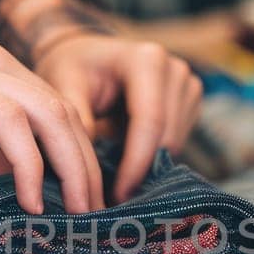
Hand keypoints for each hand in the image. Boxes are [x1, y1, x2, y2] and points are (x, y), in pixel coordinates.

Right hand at [0, 32, 101, 213]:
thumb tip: (18, 192)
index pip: (59, 113)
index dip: (81, 159)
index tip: (87, 205)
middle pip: (66, 114)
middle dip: (88, 168)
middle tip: (95, 217)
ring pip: (49, 115)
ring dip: (69, 168)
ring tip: (74, 213)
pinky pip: (9, 123)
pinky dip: (27, 163)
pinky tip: (29, 199)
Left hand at [34, 34, 202, 201]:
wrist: (87, 54)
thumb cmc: (71, 69)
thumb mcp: (63, 88)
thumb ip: (78, 121)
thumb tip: (90, 165)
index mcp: (146, 60)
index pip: (150, 121)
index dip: (136, 164)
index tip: (117, 196)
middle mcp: (174, 68)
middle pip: (167, 137)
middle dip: (140, 170)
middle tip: (111, 198)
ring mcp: (187, 83)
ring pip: (175, 144)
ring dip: (146, 164)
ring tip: (113, 173)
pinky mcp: (191, 99)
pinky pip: (177, 141)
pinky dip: (152, 154)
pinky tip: (126, 152)